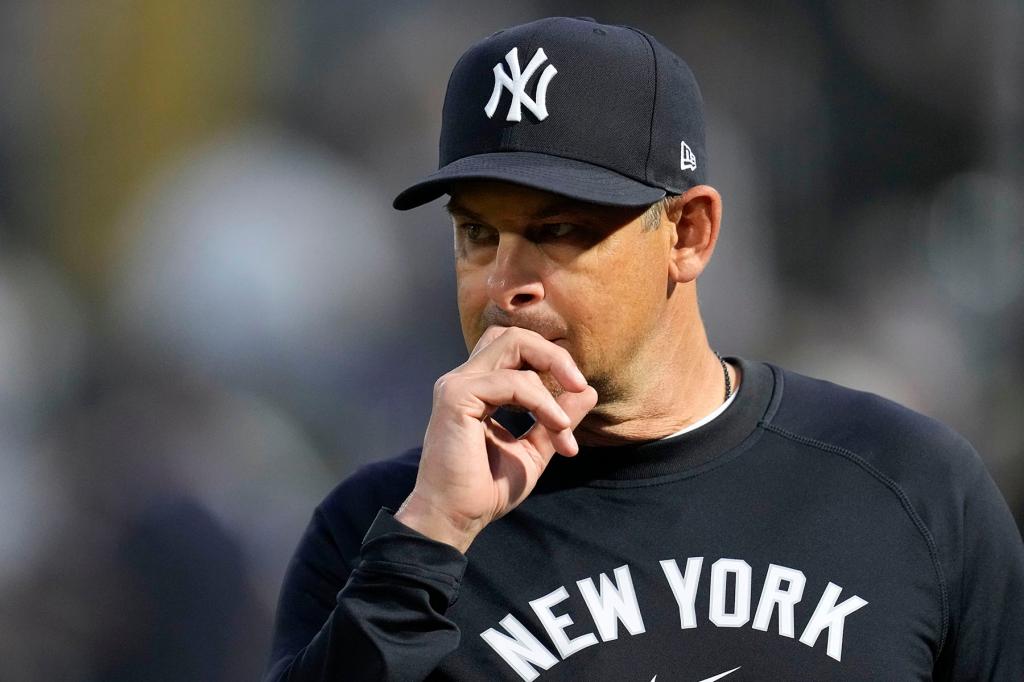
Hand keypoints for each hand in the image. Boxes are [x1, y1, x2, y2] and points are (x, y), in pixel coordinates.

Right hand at [395, 326, 597, 552]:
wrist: (456, 518)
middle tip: (579, 385)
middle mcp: (464, 378)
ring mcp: (457, 384)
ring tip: (564, 424)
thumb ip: (557, 418)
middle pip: (514, 335)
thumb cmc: (486, 488)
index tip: (578, 395)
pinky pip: (511, 382)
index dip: (550, 362)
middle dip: (554, 355)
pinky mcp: (456, 397)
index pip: (516, 347)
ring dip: (552, 380)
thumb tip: (588, 390)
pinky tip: (556, 426)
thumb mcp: (535, 449)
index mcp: (478, 387)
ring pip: (514, 346)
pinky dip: (541, 401)